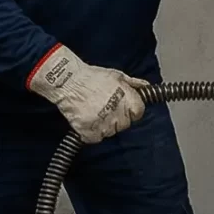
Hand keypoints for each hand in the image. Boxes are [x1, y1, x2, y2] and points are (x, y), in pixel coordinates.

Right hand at [28, 45, 147, 142]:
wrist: (67, 81)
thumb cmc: (91, 76)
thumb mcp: (116, 75)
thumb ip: (133, 83)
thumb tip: (146, 86)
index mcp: (128, 100)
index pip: (138, 113)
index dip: (130, 110)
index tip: (122, 107)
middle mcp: (118, 114)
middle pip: (124, 124)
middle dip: (117, 118)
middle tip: (104, 107)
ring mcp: (104, 125)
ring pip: (110, 132)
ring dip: (104, 125)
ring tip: (93, 111)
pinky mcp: (89, 132)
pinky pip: (95, 138)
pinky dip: (91, 133)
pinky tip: (86, 120)